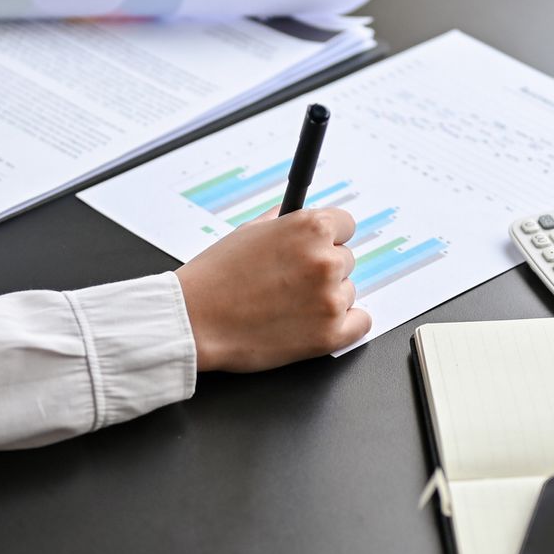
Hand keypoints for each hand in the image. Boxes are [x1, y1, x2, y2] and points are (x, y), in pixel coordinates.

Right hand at [176, 208, 371, 370]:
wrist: (194, 322)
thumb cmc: (215, 278)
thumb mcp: (249, 231)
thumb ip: (284, 222)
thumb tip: (300, 217)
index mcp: (310, 228)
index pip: (346, 226)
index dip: (327, 239)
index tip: (315, 249)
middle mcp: (325, 261)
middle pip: (346, 261)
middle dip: (322, 270)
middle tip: (289, 283)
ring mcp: (329, 300)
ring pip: (347, 293)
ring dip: (325, 299)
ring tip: (288, 305)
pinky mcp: (330, 335)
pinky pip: (359, 324)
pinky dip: (343, 325)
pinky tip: (316, 322)